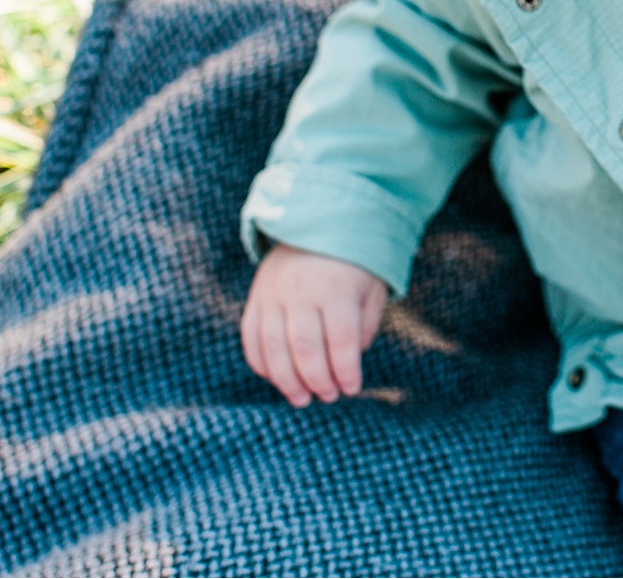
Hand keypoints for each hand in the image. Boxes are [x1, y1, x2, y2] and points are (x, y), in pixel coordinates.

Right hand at [241, 243, 387, 406]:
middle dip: (317, 381)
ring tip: (302, 399)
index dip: (347, 371)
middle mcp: (301, 292)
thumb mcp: (372, 288)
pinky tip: (276, 379)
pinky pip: (251, 337)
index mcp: (336, 289)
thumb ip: (364, 325)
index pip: (341, 341)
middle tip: (328, 397)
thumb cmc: (353, 263)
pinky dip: (262, 364)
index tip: (352, 389)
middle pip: (305, 349)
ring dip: (287, 381)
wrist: (317, 222)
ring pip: (273, 348)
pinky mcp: (256, 297)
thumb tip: (348, 362)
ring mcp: (273, 294)